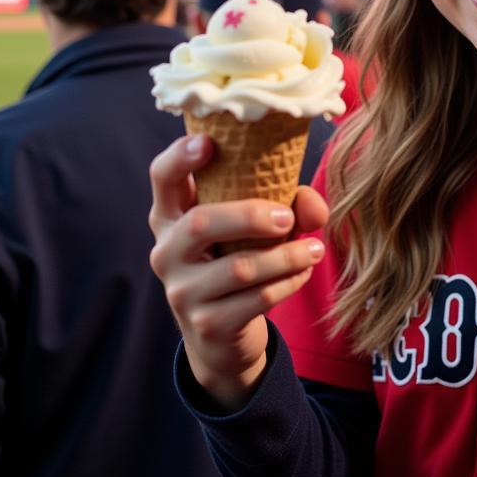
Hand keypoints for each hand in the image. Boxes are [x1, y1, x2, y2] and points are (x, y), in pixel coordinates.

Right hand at [148, 133, 328, 409]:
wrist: (220, 333)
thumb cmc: (239, 258)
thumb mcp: (255, 228)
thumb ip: (287, 205)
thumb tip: (313, 207)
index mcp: (170, 216)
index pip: (162, 178)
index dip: (179, 156)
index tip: (209, 142)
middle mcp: (166, 251)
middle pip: (200, 222)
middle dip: (251, 215)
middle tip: (288, 218)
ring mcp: (182, 291)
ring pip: (239, 267)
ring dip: (287, 256)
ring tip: (315, 250)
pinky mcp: (207, 323)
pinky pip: (257, 298)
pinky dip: (289, 282)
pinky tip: (303, 273)